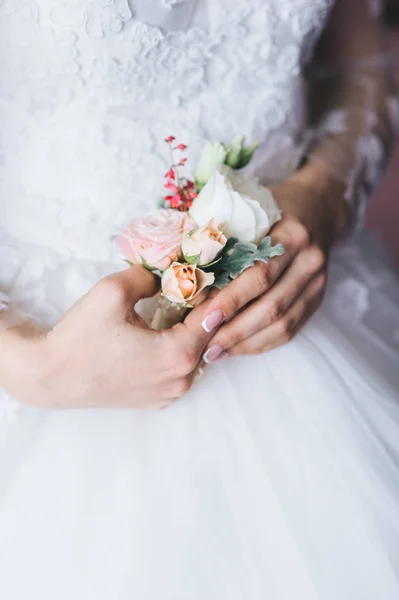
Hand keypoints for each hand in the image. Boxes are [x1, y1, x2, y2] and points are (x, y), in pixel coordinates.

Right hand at [0, 266, 220, 408]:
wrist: (50, 376)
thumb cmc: (80, 336)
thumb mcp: (112, 291)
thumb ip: (148, 276)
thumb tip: (166, 272)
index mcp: (177, 355)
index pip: (212, 316)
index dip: (209, 291)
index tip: (206, 273)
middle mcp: (180, 380)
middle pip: (206, 337)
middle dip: (201, 310)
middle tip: (192, 286)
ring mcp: (169, 395)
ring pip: (193, 355)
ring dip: (190, 331)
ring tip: (177, 306)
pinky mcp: (155, 401)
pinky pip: (177, 370)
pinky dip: (176, 350)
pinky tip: (161, 332)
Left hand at [198, 172, 348, 359]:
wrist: (318, 206)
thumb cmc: (273, 206)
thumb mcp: (248, 209)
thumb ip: (220, 235)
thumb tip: (180, 269)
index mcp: (292, 234)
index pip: (260, 275)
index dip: (231, 301)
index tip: (203, 320)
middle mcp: (310, 260)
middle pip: (272, 306)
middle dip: (235, 331)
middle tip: (205, 348)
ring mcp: (317, 282)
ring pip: (283, 324)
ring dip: (247, 344)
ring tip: (216, 353)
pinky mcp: (317, 298)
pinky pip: (291, 330)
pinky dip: (262, 343)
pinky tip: (237, 348)